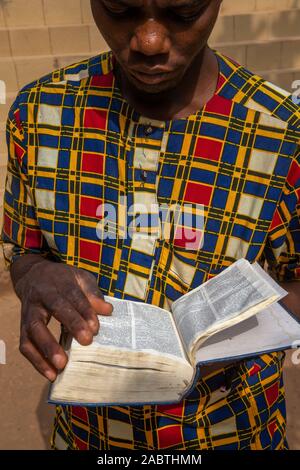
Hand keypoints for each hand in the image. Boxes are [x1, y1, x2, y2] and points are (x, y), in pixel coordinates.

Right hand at [15, 260, 112, 381]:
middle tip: (86, 342)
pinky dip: (36, 361)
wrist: (33, 275)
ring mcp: (30, 311)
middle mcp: (43, 295)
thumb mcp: (80, 278)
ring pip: (34, 329)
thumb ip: (92, 293)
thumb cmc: (63, 280)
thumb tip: (107, 310)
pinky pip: (25, 344)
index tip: (95, 327)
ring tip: (62, 366)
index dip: (84, 310)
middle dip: (71, 325)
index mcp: (60, 282)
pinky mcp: (23, 326)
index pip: (73, 296)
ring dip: (47, 348)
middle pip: (55, 309)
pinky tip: (51, 374)